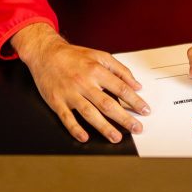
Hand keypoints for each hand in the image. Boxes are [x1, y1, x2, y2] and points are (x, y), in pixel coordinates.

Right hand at [11, 23, 150, 143]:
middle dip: (124, 118)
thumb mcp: (99, 56)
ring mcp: (70, 93)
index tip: (145, 110)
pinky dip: (75, 129)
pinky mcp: (56, 101)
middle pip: (107, 104)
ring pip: (89, 113)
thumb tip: (136, 84)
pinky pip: (66, 118)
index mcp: (96, 70)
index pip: (121, 88)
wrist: (46, 53)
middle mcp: (84, 83)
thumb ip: (120, 69)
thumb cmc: (73, 56)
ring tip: (116, 137)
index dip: (135, 101)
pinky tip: (85, 137)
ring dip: (104, 127)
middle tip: (137, 128)